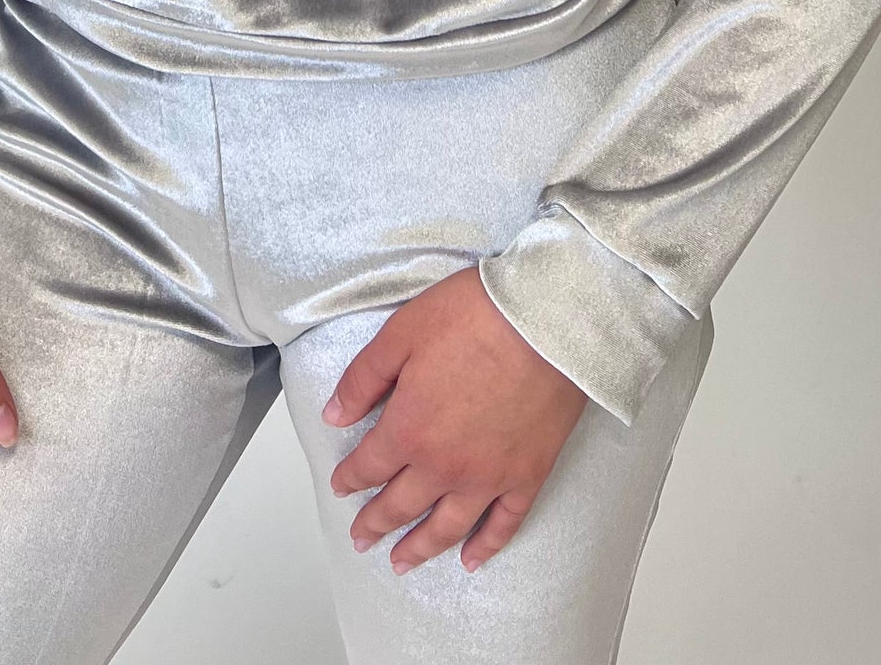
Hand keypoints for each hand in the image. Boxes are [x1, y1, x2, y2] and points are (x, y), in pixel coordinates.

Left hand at [321, 264, 587, 572]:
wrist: (547, 322)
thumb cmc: (476, 317)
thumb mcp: (402, 332)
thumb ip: (364, 378)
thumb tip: (334, 415)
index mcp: (409, 429)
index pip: (369, 466)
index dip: (350, 478)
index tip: (341, 486)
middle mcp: (444, 465)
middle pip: (401, 505)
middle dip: (376, 523)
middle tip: (361, 539)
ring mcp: (488, 477)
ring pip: (446, 527)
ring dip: (420, 549)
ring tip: (401, 563)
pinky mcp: (527, 476)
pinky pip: (503, 524)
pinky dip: (486, 547)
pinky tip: (471, 561)